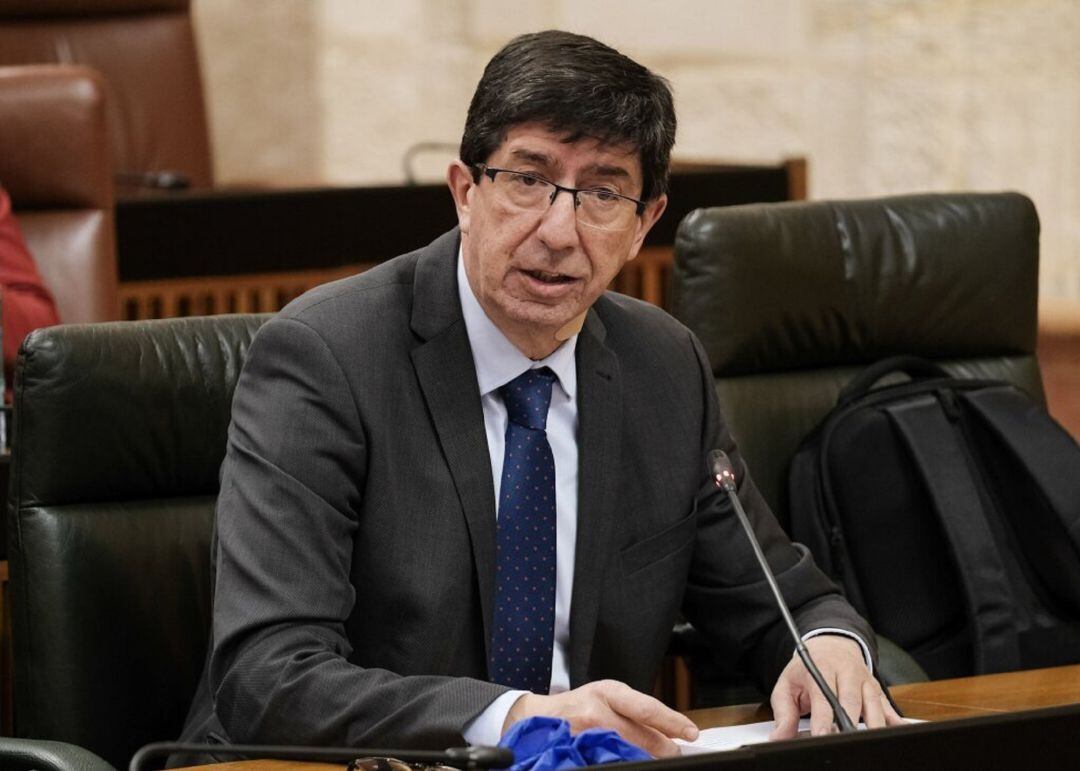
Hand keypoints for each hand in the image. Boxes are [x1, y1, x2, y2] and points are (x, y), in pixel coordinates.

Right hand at [503, 679, 699, 757]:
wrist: (538, 717)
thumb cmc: (578, 705)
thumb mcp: (606, 696)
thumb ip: (635, 710)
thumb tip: (669, 730)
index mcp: (608, 691)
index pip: (647, 707)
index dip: (671, 721)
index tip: (690, 731)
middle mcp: (596, 711)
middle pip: (642, 736)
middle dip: (663, 748)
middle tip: (674, 752)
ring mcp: (586, 735)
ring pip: (629, 753)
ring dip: (644, 756)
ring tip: (651, 756)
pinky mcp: (578, 752)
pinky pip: (609, 762)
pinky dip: (622, 761)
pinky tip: (625, 759)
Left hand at [769, 635, 904, 738]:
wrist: (830, 644)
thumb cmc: (807, 669)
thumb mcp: (787, 684)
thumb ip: (783, 713)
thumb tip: (779, 737)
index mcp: (819, 668)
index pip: (822, 697)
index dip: (822, 718)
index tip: (822, 735)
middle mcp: (845, 672)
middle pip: (851, 700)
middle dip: (849, 723)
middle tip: (844, 743)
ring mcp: (863, 680)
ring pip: (872, 704)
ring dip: (872, 724)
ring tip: (869, 743)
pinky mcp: (876, 689)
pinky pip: (888, 705)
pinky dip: (893, 719)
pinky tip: (897, 731)